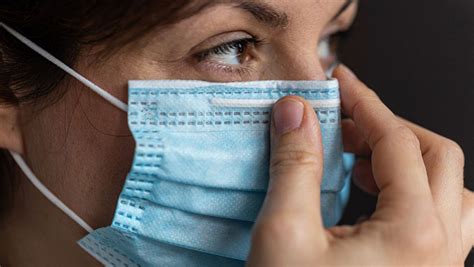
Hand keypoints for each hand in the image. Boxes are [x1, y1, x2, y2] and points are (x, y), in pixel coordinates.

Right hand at [247, 65, 473, 265]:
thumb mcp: (285, 235)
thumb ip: (294, 165)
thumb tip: (296, 112)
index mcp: (413, 233)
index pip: (397, 140)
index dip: (364, 103)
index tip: (339, 83)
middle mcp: (441, 248)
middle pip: (438, 158)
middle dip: (389, 128)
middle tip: (344, 122)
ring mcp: (439, 266)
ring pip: (448, 189)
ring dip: (405, 159)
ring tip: (359, 156)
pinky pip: (438, 217)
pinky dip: (405, 190)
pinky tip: (368, 195)